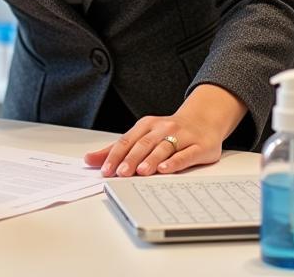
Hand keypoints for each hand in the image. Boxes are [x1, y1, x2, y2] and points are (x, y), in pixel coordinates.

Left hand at [84, 85, 246, 177]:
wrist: (204, 120)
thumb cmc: (170, 131)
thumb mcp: (143, 135)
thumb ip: (118, 149)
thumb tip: (90, 160)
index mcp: (147, 125)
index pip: (127, 140)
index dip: (116, 155)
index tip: (106, 170)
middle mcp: (163, 128)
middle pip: (143, 144)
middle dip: (131, 159)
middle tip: (120, 173)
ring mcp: (181, 137)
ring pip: (163, 148)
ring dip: (151, 160)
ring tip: (140, 172)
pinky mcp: (199, 147)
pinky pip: (185, 155)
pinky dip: (175, 162)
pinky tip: (165, 169)